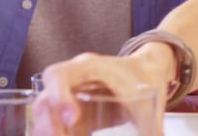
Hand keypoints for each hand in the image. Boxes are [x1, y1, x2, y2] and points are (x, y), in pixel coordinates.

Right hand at [31, 45, 172, 135]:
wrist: (148, 72)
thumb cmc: (145, 77)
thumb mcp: (149, 97)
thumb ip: (153, 123)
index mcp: (88, 67)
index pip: (59, 75)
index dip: (58, 96)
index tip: (72, 117)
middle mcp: (73, 82)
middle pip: (44, 100)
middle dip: (47, 125)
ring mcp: (69, 99)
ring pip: (45, 117)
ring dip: (48, 133)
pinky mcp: (73, 116)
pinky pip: (56, 128)